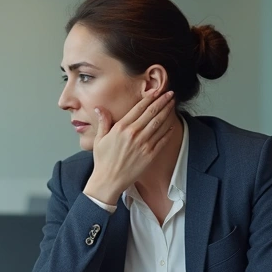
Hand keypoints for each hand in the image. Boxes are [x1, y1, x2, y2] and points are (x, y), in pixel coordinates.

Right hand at [83, 90, 176, 205]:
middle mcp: (134, 134)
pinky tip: (172, 124)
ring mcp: (143, 144)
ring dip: (167, 112)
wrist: (109, 180)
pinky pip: (162, 140)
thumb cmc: (103, 161)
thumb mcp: (99, 139)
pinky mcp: (150, 155)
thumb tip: (100, 108)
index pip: (139, 108)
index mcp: (121, 128)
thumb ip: (103, 122)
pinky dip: (168, 130)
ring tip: (172, 104)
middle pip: (152, 113)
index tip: (157, 91)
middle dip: (162, 101)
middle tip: (170, 93)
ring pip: (159, 124)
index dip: (150, 98)